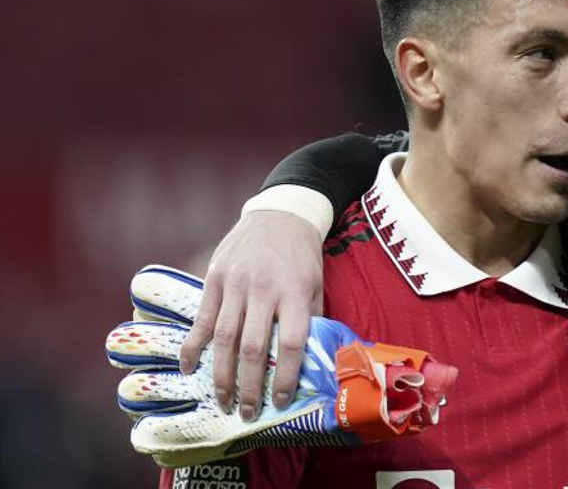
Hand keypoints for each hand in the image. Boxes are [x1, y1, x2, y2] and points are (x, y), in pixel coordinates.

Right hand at [179, 210, 324, 420]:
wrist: (279, 215)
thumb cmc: (302, 257)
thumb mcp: (317, 285)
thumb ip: (312, 320)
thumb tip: (313, 361)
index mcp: (296, 292)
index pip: (291, 342)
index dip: (285, 375)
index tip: (279, 401)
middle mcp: (264, 289)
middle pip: (253, 347)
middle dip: (248, 386)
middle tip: (246, 413)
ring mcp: (236, 283)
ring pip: (225, 338)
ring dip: (221, 375)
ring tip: (222, 401)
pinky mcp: (214, 277)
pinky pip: (202, 318)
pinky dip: (193, 346)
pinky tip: (189, 369)